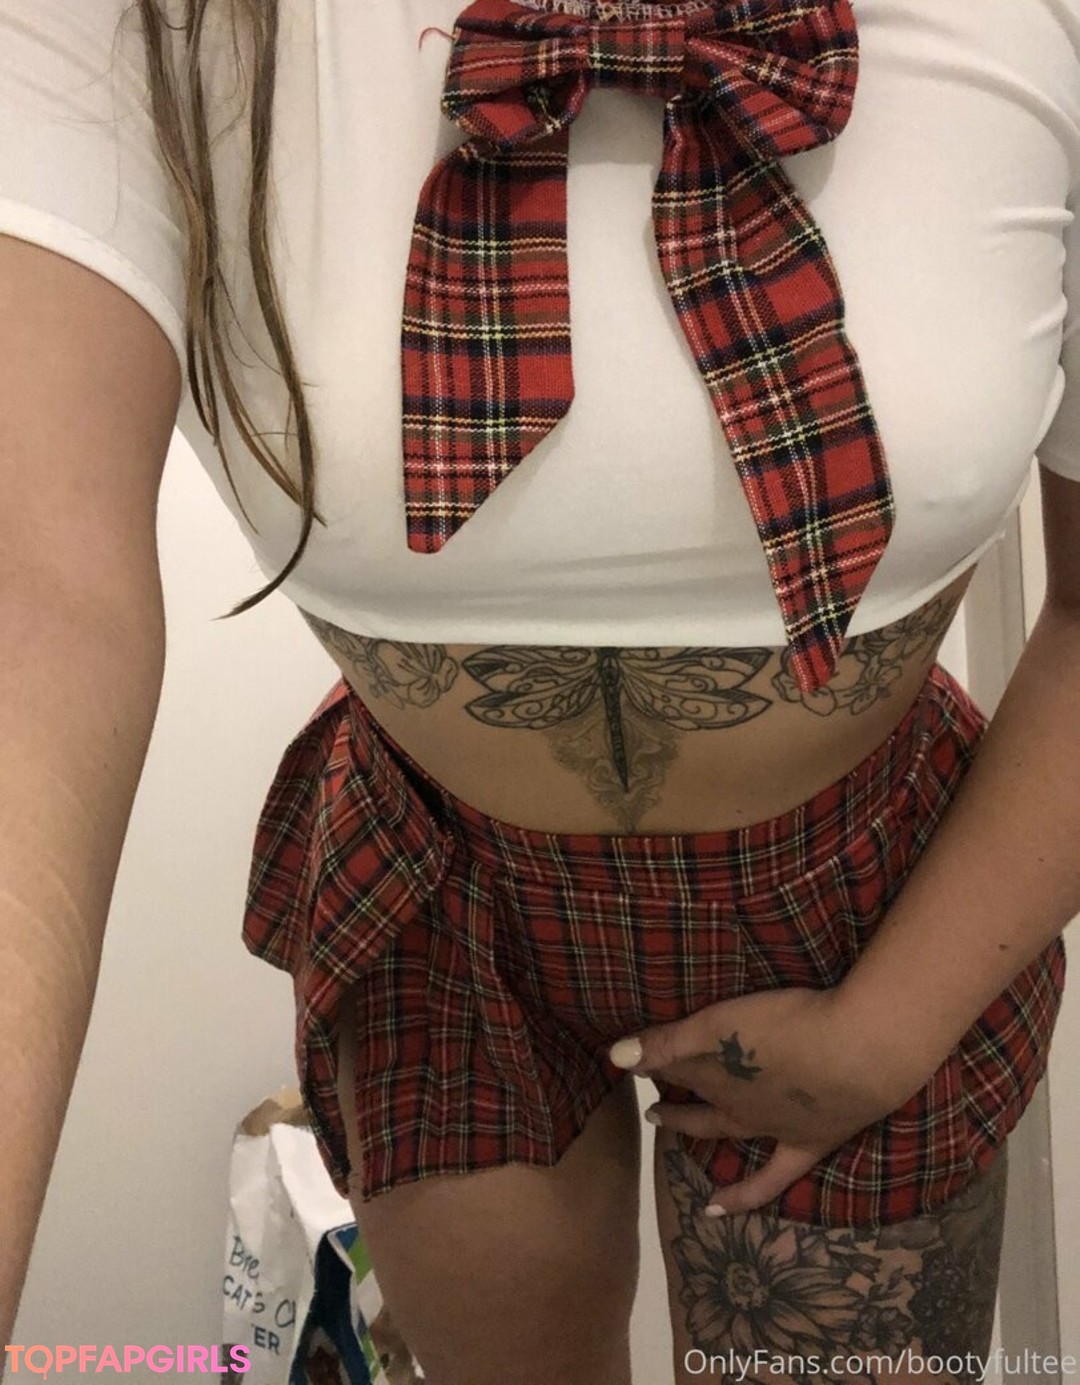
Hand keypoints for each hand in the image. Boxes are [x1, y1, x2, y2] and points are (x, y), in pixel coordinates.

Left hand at [607, 985, 940, 1215]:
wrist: (859, 1053)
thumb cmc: (789, 1024)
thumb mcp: (720, 1021)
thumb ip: (668, 1039)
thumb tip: (613, 1058)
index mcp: (717, 1068)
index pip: (674, 1062)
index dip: (651, 1058)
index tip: (629, 1055)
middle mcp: (735, 1103)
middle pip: (695, 1095)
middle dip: (668, 1092)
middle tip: (645, 1092)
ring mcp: (771, 1127)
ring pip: (722, 1129)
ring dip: (692, 1124)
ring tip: (666, 1122)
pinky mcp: (807, 1143)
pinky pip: (769, 1180)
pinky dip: (741, 1197)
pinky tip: (714, 1211)